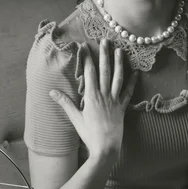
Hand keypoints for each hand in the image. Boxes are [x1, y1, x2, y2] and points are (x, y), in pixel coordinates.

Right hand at [49, 39, 137, 159]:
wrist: (106, 148)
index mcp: (92, 96)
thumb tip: (51, 92)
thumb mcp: (75, 118)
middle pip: (104, 70)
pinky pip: (128, 92)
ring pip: (118, 77)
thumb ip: (65, 103)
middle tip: (104, 40)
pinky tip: (136, 72)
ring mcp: (115, 100)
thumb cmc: (89, 134)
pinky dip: (132, 82)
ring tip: (119, 50)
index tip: (85, 45)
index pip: (89, 72)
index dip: (87, 58)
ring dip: (119, 63)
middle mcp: (104, 95)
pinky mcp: (122, 107)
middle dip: (104, 54)